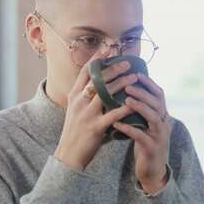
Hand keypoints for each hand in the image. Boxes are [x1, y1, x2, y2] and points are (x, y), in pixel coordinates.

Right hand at [54, 50, 139, 170]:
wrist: (69, 154)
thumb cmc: (75, 130)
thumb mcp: (75, 108)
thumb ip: (85, 95)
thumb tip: (99, 81)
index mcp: (74, 95)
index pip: (85, 72)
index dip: (96, 59)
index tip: (107, 49)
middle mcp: (79, 101)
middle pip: (97, 79)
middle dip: (113, 69)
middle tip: (126, 63)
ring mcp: (86, 114)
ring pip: (105, 93)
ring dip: (121, 83)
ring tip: (134, 77)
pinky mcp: (95, 127)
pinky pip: (112, 114)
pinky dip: (124, 107)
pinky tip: (133, 102)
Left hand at [112, 74, 170, 193]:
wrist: (153, 170)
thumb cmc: (146, 143)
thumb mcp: (146, 124)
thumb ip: (142, 109)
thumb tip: (128, 89)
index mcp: (162, 115)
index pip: (160, 94)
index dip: (149, 83)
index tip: (136, 73)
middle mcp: (164, 123)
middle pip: (157, 103)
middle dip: (142, 93)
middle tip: (127, 85)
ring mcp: (159, 136)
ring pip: (153, 117)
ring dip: (139, 107)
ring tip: (125, 100)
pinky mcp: (151, 148)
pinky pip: (141, 136)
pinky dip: (129, 129)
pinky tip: (117, 124)